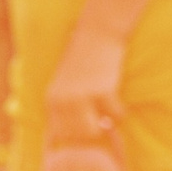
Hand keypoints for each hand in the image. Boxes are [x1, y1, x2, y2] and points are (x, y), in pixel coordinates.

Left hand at [43, 28, 124, 145]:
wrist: (97, 33)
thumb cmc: (82, 59)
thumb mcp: (63, 83)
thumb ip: (63, 107)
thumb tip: (62, 138)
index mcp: (51, 98)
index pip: (60, 134)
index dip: (76, 133)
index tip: (88, 125)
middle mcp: (63, 100)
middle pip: (78, 136)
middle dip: (93, 130)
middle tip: (101, 116)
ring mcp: (82, 96)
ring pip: (95, 132)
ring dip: (105, 123)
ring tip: (108, 109)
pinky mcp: (103, 91)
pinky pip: (116, 116)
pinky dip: (120, 110)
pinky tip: (117, 96)